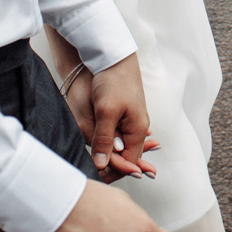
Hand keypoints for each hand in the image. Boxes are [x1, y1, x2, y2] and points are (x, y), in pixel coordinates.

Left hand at [85, 55, 155, 180]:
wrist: (113, 56)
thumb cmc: (113, 80)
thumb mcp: (106, 112)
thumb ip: (104, 139)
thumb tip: (101, 164)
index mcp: (138, 129)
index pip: (129, 161)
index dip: (114, 171)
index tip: (96, 176)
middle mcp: (136, 127)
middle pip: (124, 155)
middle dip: (110, 164)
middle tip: (93, 172)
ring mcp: (129, 120)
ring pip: (118, 146)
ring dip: (106, 153)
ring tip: (93, 162)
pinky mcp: (120, 113)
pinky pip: (114, 135)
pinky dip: (105, 141)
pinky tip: (96, 145)